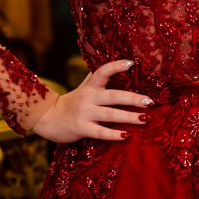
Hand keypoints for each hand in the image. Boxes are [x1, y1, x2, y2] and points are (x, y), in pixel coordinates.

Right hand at [31, 59, 152, 143]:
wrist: (48, 119)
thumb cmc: (71, 103)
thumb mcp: (83, 87)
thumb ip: (96, 77)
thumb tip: (116, 63)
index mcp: (90, 86)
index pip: (102, 72)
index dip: (116, 66)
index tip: (131, 63)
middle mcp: (87, 97)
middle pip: (113, 96)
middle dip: (133, 98)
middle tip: (150, 101)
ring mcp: (84, 113)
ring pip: (110, 114)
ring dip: (129, 117)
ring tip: (145, 118)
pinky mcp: (81, 128)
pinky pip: (100, 132)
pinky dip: (114, 134)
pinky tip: (127, 135)